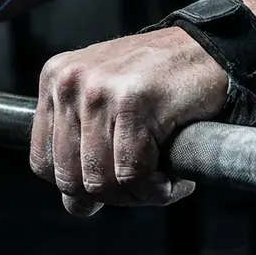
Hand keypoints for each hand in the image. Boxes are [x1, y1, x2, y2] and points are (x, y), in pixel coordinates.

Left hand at [31, 27, 228, 215]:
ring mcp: (99, 90)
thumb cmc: (163, 80)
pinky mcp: (132, 102)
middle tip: (143, 186)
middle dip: (110, 196)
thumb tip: (75, 204)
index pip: (43, 163)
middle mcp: (69, 82)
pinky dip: (157, 190)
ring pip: (100, 181)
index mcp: (55, 80)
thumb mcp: (106, 100)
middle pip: (69, 178)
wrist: (213, 50)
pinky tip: (174, 178)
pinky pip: (132, 175)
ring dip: (137, 195)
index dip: (77, 188)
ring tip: (161, 180)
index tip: (111, 183)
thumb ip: (82, 144)